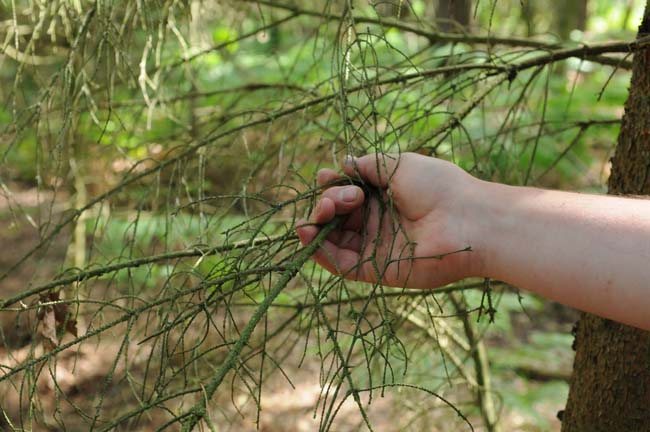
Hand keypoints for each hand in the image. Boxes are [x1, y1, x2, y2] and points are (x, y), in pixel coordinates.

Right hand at [296, 152, 484, 288]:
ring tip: (321, 212)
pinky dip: (321, 252)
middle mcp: (377, 223)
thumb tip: (344, 164)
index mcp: (384, 198)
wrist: (467, 220)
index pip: (346, 194)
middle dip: (326, 203)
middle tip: (336, 198)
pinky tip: (309, 234)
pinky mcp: (375, 270)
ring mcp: (375, 247)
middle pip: (336, 217)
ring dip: (318, 225)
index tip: (325, 176)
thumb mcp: (398, 165)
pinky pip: (340, 264)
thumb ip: (367, 166)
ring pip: (334, 240)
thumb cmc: (438, 186)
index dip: (332, 186)